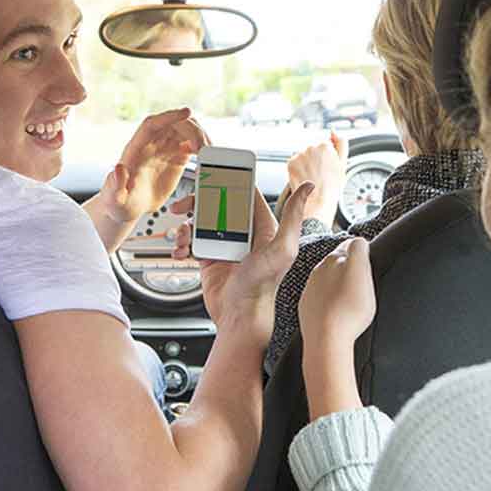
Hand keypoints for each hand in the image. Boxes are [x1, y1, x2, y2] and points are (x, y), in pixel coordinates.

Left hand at [98, 108, 208, 223]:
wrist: (128, 209)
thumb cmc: (119, 203)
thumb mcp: (115, 199)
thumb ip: (116, 186)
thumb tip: (118, 169)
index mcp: (135, 150)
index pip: (152, 125)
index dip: (169, 116)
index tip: (187, 112)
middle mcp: (151, 145)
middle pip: (173, 124)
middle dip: (191, 129)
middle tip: (202, 147)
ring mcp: (164, 150)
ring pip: (185, 131)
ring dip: (199, 137)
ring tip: (207, 153)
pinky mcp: (175, 158)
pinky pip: (191, 144)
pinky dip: (201, 147)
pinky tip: (206, 158)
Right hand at [169, 183, 314, 346]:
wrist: (240, 317)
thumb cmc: (263, 288)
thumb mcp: (282, 248)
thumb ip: (293, 216)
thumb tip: (308, 187)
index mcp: (262, 226)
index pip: (244, 193)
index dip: (228, 181)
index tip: (213, 173)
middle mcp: (243, 233)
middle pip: (217, 205)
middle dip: (198, 203)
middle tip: (185, 206)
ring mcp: (225, 245)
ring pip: (201, 222)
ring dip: (187, 225)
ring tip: (184, 237)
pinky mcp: (210, 258)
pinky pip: (193, 242)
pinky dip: (183, 243)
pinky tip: (182, 250)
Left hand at [285, 130, 347, 226]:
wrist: (317, 201)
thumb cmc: (332, 185)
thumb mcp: (343, 163)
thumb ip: (341, 143)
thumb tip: (333, 130)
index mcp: (325, 145)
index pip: (324, 146)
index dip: (326, 158)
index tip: (327, 168)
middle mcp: (311, 147)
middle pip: (313, 150)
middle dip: (315, 159)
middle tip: (320, 174)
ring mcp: (299, 154)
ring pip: (303, 156)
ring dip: (306, 163)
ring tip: (312, 177)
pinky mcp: (290, 162)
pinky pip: (295, 163)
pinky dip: (298, 169)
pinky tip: (304, 178)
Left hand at [298, 237, 375, 349]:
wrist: (326, 339)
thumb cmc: (348, 308)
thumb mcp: (361, 272)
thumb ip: (359, 251)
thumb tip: (357, 241)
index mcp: (333, 259)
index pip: (352, 245)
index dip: (363, 251)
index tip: (370, 260)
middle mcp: (319, 271)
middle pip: (339, 262)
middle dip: (350, 266)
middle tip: (363, 280)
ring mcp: (311, 289)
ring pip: (329, 279)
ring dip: (339, 283)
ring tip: (352, 298)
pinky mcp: (307, 306)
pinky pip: (322, 298)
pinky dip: (330, 300)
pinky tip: (338, 310)